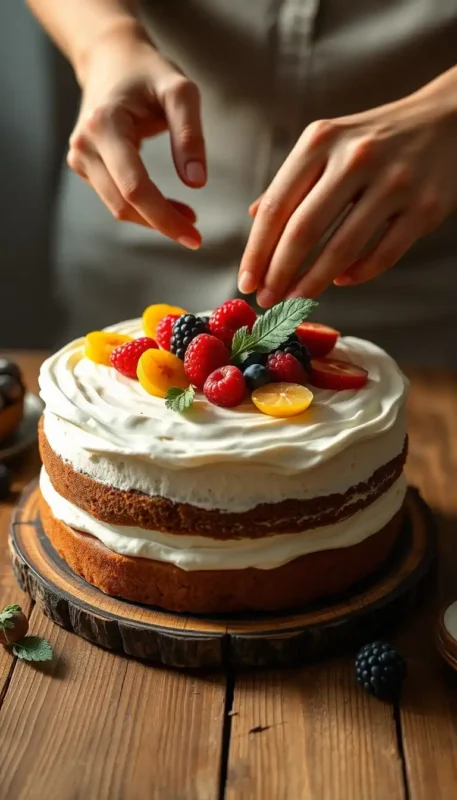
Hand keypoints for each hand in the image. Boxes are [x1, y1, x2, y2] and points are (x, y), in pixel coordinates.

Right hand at [67, 20, 204, 247]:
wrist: (112, 60)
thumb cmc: (149, 73)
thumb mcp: (180, 92)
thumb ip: (190, 134)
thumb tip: (196, 183)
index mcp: (104, 125)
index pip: (134, 187)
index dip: (164, 217)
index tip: (194, 236)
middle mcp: (84, 145)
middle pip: (123, 204)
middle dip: (161, 224)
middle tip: (195, 235)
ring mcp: (80, 157)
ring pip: (118, 208)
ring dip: (153, 220)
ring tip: (188, 218)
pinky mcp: (84, 166)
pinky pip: (115, 199)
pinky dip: (143, 209)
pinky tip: (167, 206)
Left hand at [239, 67, 456, 305]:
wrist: (448, 118)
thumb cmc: (377, 137)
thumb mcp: (329, 143)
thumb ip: (294, 179)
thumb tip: (256, 215)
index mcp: (321, 140)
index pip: (277, 206)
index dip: (257, 251)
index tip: (246, 281)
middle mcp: (355, 158)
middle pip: (303, 230)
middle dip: (279, 273)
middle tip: (266, 300)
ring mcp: (394, 183)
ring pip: (342, 249)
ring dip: (313, 283)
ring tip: (296, 301)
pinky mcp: (425, 208)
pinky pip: (383, 254)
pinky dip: (358, 274)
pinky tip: (341, 281)